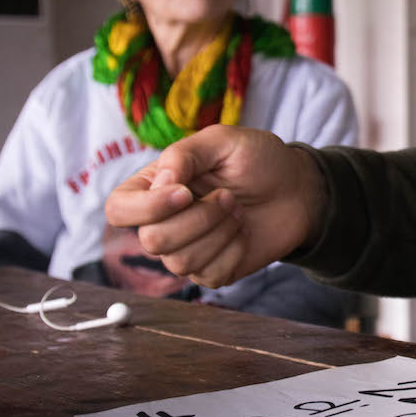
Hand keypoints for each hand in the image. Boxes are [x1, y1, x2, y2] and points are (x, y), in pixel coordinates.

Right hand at [104, 125, 326, 287]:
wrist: (297, 188)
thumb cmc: (258, 160)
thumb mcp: (224, 141)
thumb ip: (185, 154)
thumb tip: (161, 182)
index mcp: (154, 187)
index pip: (118, 209)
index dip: (146, 207)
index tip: (185, 192)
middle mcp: (163, 222)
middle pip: (152, 240)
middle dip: (198, 218)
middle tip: (229, 197)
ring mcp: (186, 250)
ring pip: (180, 262)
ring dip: (219, 233)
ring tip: (239, 211)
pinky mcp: (212, 271)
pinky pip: (209, 276)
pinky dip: (233, 251)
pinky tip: (244, 231)